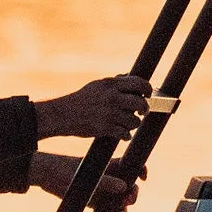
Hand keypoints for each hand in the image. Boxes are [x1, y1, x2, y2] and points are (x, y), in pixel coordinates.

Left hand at [31, 149, 137, 211]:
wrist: (45, 177)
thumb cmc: (65, 170)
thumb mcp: (86, 177)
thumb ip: (105, 182)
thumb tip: (124, 187)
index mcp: (110, 167)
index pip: (131, 165)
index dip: (140, 171)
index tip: (143, 179)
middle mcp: (108, 179)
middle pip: (128, 188)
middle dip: (131, 197)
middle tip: (126, 203)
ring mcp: (101, 191)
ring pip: (118, 203)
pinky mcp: (92, 202)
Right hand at [34, 74, 149, 140]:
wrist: (62, 115)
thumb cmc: (81, 99)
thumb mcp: (97, 85)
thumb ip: (115, 82)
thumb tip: (130, 77)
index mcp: (111, 85)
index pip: (139, 83)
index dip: (148, 89)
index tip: (148, 95)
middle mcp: (112, 97)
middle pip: (141, 103)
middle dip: (145, 109)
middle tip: (142, 112)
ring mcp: (109, 113)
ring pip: (135, 121)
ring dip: (133, 124)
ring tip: (126, 123)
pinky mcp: (105, 128)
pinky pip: (126, 134)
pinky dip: (125, 135)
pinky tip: (121, 133)